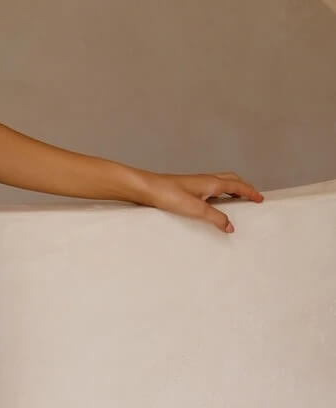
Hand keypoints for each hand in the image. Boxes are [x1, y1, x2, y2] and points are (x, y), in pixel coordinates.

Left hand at [140, 170, 263, 233]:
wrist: (147, 188)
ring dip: (233, 189)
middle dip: (244, 187)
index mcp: (212, 182)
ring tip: (238, 201)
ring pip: (221, 182)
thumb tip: (231, 227)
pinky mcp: (188, 188)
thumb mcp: (195, 209)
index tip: (260, 199)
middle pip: (232, 180)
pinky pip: (211, 188)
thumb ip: (215, 218)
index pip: (238, 186)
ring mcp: (197, 183)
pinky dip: (220, 193)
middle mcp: (206, 180)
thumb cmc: (168, 195)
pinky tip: (214, 203)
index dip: (251, 192)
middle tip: (252, 197)